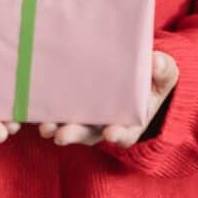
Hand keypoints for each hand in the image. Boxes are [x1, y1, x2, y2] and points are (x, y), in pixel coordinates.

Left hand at [38, 50, 178, 147]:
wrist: (138, 72)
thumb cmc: (153, 76)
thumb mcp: (163, 73)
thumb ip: (162, 70)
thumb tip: (157, 62)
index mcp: (131, 121)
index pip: (125, 133)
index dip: (118, 135)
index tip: (110, 134)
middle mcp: (106, 123)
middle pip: (90, 134)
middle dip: (75, 134)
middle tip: (61, 135)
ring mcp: (88, 116)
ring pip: (71, 126)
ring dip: (57, 128)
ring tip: (45, 127)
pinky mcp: (72, 104)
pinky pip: (58, 111)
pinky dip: (47, 112)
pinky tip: (34, 108)